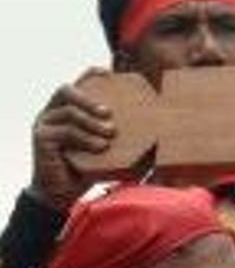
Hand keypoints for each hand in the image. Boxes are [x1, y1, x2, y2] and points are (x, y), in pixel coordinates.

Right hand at [28, 70, 114, 211]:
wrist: (62, 193)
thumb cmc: (88, 169)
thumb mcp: (110, 152)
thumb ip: (127, 141)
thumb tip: (162, 138)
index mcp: (68, 108)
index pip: (78, 83)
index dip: (91, 75)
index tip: (110, 74)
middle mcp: (52, 111)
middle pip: (67, 91)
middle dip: (90, 99)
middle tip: (109, 113)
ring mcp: (43, 123)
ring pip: (68, 111)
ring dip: (92, 121)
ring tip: (110, 133)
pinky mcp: (39, 138)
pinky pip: (63, 131)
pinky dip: (84, 138)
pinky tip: (99, 147)